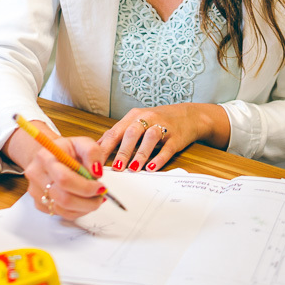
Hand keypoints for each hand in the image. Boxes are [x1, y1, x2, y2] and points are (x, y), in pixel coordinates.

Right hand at [23, 135, 106, 219]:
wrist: (51, 156)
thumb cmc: (67, 151)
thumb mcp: (82, 143)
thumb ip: (92, 152)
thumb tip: (96, 172)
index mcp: (45, 157)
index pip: (65, 179)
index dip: (86, 187)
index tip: (100, 187)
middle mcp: (36, 175)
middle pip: (64, 199)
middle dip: (88, 201)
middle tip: (100, 195)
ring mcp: (35, 191)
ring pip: (64, 210)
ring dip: (84, 207)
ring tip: (93, 197)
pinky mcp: (38, 203)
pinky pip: (61, 214)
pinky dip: (76, 210)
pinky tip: (82, 200)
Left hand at [97, 102, 229, 172]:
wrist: (187, 115)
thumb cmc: (156, 121)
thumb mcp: (136, 122)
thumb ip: (119, 133)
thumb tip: (98, 146)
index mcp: (134, 116)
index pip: (116, 131)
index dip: (105, 146)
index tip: (96, 160)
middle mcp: (147, 118)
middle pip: (132, 133)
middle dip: (123, 151)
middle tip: (116, 167)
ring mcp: (162, 127)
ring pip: (150, 138)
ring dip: (141, 154)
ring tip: (133, 168)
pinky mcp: (176, 137)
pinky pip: (168, 148)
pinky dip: (160, 158)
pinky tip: (152, 167)